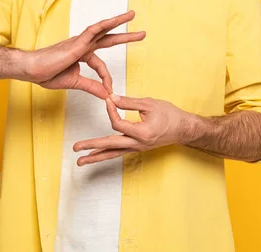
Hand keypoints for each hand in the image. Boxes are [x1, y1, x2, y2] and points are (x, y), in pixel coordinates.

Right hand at [23, 11, 145, 99]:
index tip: (108, 91)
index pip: (101, 65)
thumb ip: (92, 86)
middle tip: (141, 33)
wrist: (32, 70)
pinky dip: (103, 26)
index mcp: (82, 54)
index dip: (106, 78)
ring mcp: (80, 42)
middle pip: (108, 38)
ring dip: (118, 22)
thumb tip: (106, 94)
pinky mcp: (76, 43)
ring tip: (132, 16)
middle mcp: (83, 45)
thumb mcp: (75, 82)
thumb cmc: (48, 74)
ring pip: (102, 29)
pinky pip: (92, 31)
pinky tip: (113, 21)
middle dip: (125, 36)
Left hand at [73, 94, 192, 165]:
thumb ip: (128, 102)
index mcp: (141, 132)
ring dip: (96, 157)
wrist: (184, 129)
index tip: (109, 99)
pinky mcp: (137, 148)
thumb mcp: (149, 104)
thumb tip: (110, 98)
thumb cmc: (170, 115)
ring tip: (80, 162)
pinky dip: (106, 154)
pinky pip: (118, 152)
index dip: (111, 110)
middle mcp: (137, 144)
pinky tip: (97, 156)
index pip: (118, 123)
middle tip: (76, 148)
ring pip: (113, 153)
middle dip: (92, 147)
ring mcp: (137, 148)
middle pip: (110, 145)